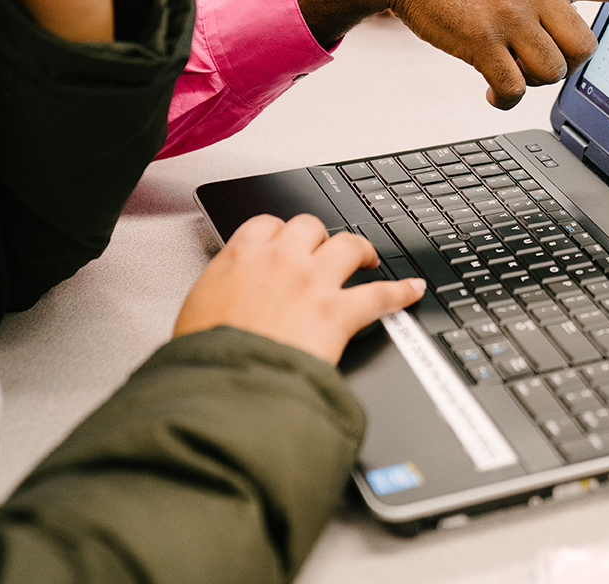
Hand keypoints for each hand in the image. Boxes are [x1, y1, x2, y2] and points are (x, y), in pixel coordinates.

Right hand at [175, 214, 424, 365]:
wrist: (223, 384)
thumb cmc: (205, 357)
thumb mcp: (196, 314)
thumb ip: (218, 295)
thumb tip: (221, 303)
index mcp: (239, 257)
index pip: (266, 225)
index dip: (281, 232)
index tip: (286, 242)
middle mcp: (280, 260)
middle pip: (309, 226)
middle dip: (319, 237)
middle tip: (325, 251)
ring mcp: (313, 282)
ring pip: (348, 245)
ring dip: (360, 250)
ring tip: (367, 259)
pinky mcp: (339, 311)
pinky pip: (381, 294)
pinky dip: (400, 291)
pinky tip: (412, 290)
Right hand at [290, 0, 608, 108]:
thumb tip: (558, 1)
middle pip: (584, 49)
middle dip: (568, 65)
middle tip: (540, 63)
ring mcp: (511, 15)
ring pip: (551, 72)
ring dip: (532, 82)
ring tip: (507, 74)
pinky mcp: (481, 41)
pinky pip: (512, 88)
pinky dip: (505, 99)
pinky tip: (491, 93)